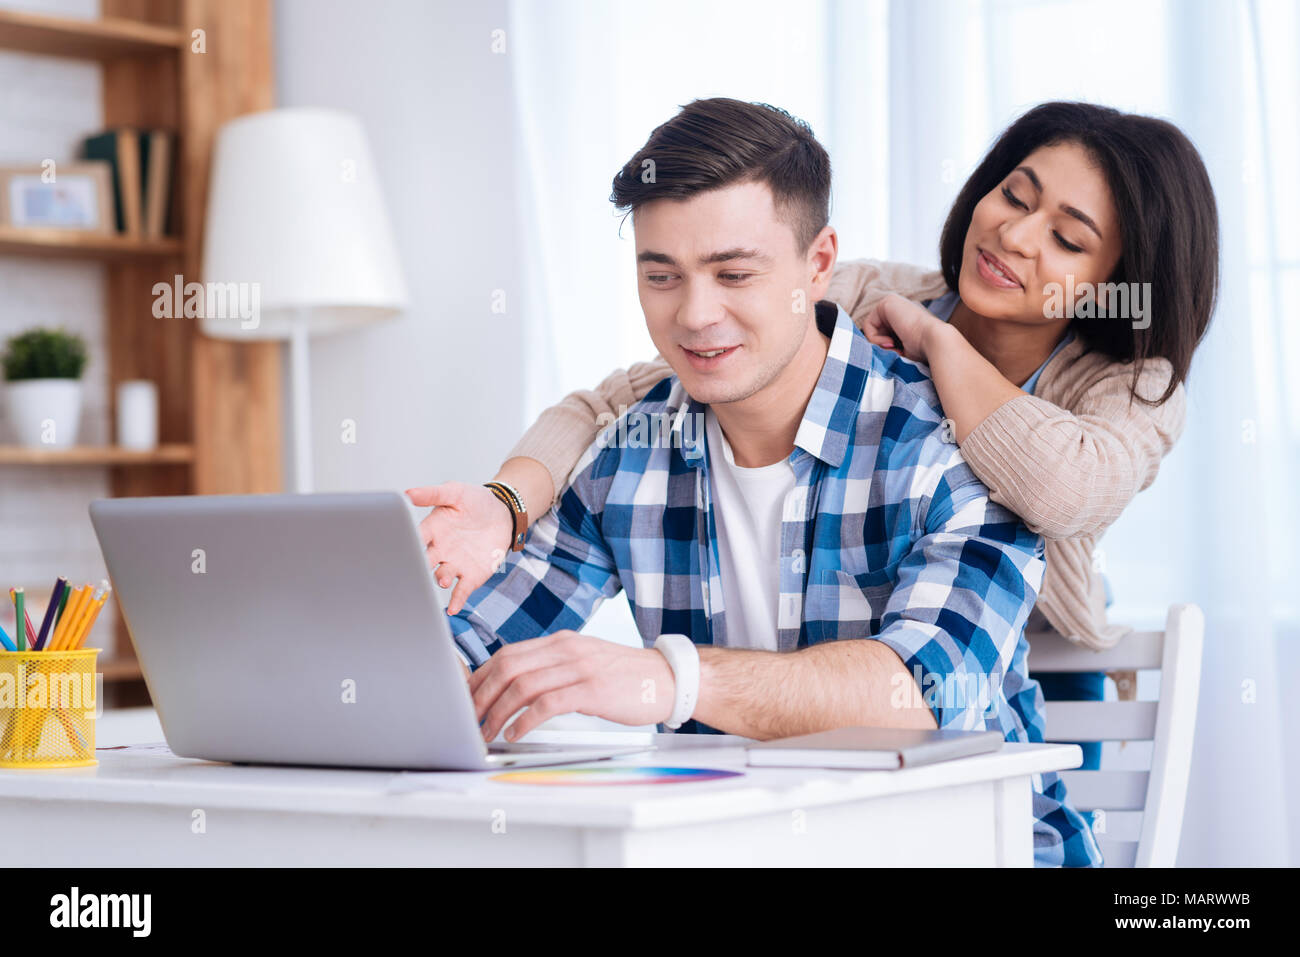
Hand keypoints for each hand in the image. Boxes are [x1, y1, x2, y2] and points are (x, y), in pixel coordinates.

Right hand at [407, 482, 512, 614]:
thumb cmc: (476, 501)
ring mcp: (454, 565)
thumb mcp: (455, 492)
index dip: (406, 545)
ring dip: (440, 580)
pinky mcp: (471, 575)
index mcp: (431, 531)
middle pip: (423, 563)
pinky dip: (456, 600)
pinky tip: (453, 608)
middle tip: (415, 571)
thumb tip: (407, 493)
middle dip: (418, 569)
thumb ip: (432, 494)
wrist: (502, 513)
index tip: (398, 550)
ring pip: (441, 576)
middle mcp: (439, 551)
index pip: (414, 539)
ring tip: (442, 580)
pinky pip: (461, 590)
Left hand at [469, 631, 674, 741]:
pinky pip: (547, 703)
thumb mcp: (585, 662)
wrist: (668, 678)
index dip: (481, 676)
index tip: (467, 696)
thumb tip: (517, 687)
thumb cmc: (627, 676)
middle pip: (508, 667)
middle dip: (481, 695)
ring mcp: (579, 668)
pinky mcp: (592, 690)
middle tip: (469, 718)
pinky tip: (516, 733)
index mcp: (561, 642)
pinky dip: (525, 720)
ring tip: (487, 731)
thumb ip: (554, 668)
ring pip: (522, 685)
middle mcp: (566, 649)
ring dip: (498, 711)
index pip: (508, 653)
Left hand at [861, 293, 944, 363]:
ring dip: (879, 344)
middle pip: (875, 330)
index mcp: (904, 315)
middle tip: (896, 351)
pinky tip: (890, 342)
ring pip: (870, 329)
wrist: (935, 341)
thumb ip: (889, 343)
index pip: (883, 334)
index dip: (888, 348)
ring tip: (895, 347)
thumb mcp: (902, 347)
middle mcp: (898, 306)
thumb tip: (870, 349)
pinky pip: (868, 325)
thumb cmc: (923, 349)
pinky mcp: (886, 302)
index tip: (900, 353)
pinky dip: (875, 339)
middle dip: (882, 346)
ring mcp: (892, 302)